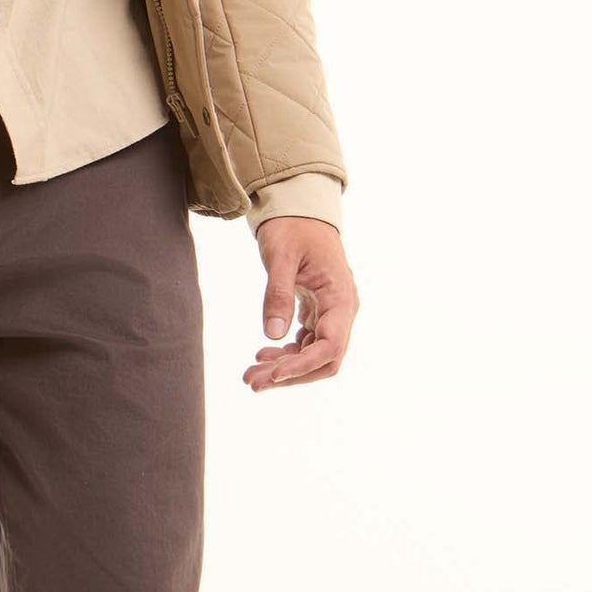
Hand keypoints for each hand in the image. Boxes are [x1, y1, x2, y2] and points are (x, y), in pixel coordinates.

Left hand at [242, 216, 356, 391]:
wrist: (299, 209)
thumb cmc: (293, 227)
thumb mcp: (281, 256)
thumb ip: (277, 294)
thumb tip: (272, 334)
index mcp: (341, 297)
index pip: (329, 346)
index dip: (301, 366)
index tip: (271, 375)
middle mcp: (341, 310)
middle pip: (324, 359)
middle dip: (290, 375)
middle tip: (252, 382)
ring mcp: (331, 313)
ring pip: (313, 355)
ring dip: (284, 368)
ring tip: (250, 374)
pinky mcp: (318, 312)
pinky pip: (306, 343)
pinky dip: (286, 354)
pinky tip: (262, 354)